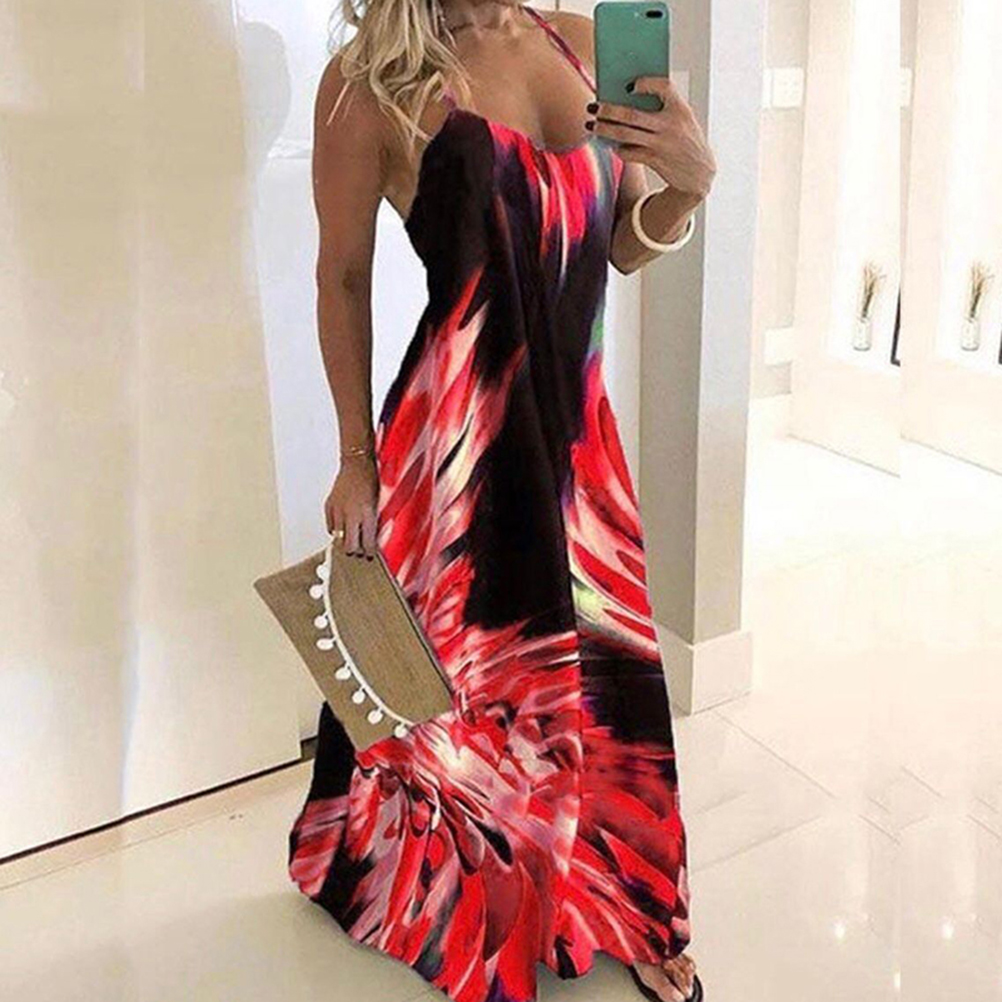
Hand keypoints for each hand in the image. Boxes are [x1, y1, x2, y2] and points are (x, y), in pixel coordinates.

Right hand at [324, 455, 378, 558]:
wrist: (356, 464)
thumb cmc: (371, 480)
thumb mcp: (379, 503)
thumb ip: (374, 521)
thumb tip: (372, 538)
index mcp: (367, 514)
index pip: (367, 543)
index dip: (369, 552)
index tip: (370, 554)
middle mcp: (351, 514)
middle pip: (349, 546)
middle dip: (355, 551)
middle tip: (359, 551)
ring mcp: (338, 511)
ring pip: (338, 539)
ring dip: (345, 541)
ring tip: (351, 540)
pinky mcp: (329, 507)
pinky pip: (331, 527)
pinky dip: (336, 530)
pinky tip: (343, 527)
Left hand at [587, 77, 716, 200]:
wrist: (699, 174)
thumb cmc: (686, 140)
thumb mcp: (683, 120)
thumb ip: (663, 107)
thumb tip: (626, 98)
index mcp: (681, 109)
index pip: (664, 86)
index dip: (646, 82)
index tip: (629, 85)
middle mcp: (671, 126)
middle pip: (631, 114)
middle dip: (608, 110)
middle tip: (592, 105)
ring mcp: (661, 144)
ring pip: (625, 134)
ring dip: (604, 129)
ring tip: (591, 125)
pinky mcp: (654, 161)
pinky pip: (629, 152)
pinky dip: (617, 148)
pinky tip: (610, 144)